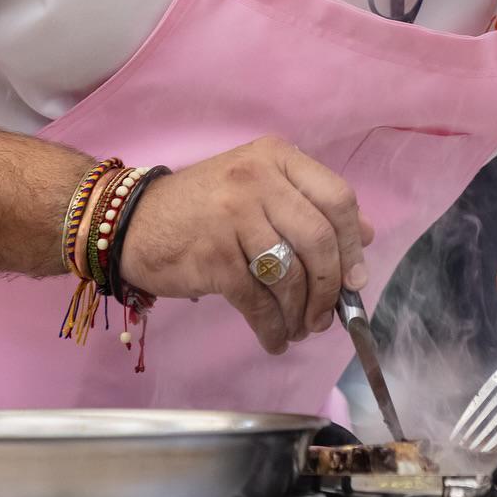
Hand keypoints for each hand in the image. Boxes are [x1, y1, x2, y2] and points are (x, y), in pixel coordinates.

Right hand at [119, 137, 374, 354]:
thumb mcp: (260, 187)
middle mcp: (259, 179)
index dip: (353, 244)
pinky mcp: (213, 255)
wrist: (130, 221)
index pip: (338, 198)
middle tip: (327, 315)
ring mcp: (234, 215)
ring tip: (299, 329)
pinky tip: (273, 338)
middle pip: (319, 239)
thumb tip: (366, 236)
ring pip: (290, 274)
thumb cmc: (204, 207)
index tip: (355, 279)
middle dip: (330, 286)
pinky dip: (271, 327)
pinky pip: (257, 299)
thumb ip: (312, 206)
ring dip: (301, 312)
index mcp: (278, 157)